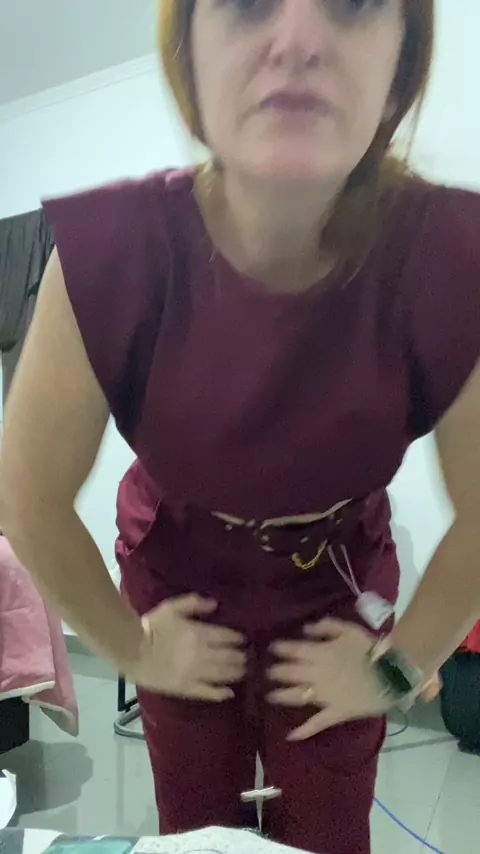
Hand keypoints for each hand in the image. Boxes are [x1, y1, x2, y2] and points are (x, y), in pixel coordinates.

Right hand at [126, 594, 245, 701]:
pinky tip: (229, 693)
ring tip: (243, 672)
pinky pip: (207, 692)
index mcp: (199, 633)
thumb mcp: (172, 608)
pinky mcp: (185, 688)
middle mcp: (201, 654)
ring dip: (236, 673)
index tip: (243, 640)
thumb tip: (216, 604)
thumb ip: (194, 603)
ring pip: (222, 675)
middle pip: (229, 657)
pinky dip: (220, 693)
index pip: (227, 636)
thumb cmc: (152, 626)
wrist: (132, 650)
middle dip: (241, 657)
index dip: (238, 638)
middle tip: (247, 657)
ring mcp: (194, 673)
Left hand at [268, 618, 391, 740]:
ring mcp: (325, 696)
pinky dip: (304, 730)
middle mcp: (317, 675)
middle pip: (291, 673)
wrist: (391, 672)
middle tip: (267, 672)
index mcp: (320, 654)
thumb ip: (325, 627)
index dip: (281, 649)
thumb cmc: (370, 648)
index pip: (294, 651)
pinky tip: (291, 735)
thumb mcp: (348, 629)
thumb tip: (305, 631)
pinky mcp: (336, 712)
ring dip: (282, 695)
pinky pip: (318, 722)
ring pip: (297, 696)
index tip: (272, 648)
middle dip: (277, 672)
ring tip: (270, 696)